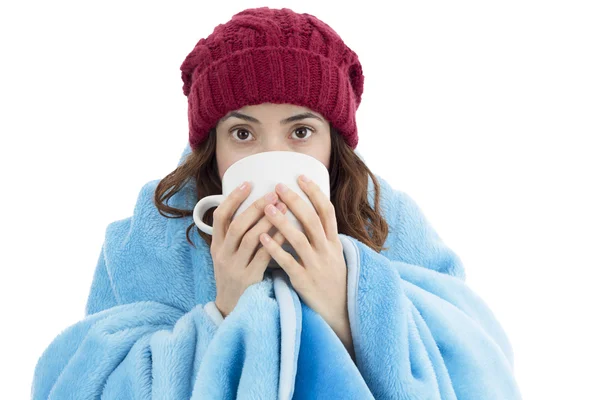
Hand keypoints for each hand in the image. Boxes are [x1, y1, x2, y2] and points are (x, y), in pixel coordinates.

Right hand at [210, 182, 288, 317]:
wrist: (231, 310)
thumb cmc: (234, 277)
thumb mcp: (226, 256)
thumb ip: (233, 236)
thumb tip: (250, 206)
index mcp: (217, 246)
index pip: (219, 217)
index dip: (233, 199)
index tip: (248, 184)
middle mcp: (223, 255)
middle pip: (237, 225)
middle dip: (255, 207)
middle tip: (273, 193)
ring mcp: (235, 267)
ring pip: (250, 239)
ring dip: (268, 220)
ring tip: (283, 206)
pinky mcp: (250, 278)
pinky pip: (264, 256)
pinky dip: (276, 241)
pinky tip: (288, 230)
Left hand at [258, 175, 349, 331]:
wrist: (341, 312)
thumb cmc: (333, 280)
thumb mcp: (334, 255)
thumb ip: (323, 235)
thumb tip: (310, 213)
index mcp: (333, 242)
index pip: (326, 211)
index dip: (314, 192)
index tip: (301, 176)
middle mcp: (326, 250)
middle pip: (312, 220)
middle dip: (295, 201)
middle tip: (278, 186)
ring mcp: (316, 265)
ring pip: (299, 239)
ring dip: (282, 221)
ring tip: (266, 207)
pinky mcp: (304, 281)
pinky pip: (288, 262)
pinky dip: (275, 249)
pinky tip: (261, 238)